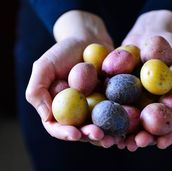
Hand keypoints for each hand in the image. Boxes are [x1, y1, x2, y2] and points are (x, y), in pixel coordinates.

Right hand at [25, 10, 114, 146]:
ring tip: (114, 138)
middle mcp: (76, 112)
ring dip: (107, 135)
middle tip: (99, 135)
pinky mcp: (111, 102)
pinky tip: (127, 127)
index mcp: (58, 108)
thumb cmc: (64, 52)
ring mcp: (95, 108)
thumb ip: (37, 90)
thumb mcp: (44, 66)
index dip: (65, 133)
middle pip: (81, 131)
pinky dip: (120, 122)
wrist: (88, 39)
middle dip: (90, 136)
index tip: (75, 133)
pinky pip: (116, 114)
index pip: (57, 127)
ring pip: (100, 127)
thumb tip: (46, 116)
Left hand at [120, 10, 171, 150]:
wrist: (151, 31)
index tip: (159, 144)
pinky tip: (101, 120)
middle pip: (145, 126)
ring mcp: (132, 97)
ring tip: (116, 141)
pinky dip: (107, 111)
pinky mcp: (116, 88)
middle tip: (134, 144)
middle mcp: (149, 104)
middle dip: (140, 137)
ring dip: (121, 131)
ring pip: (126, 118)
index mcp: (167, 104)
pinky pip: (111, 101)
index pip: (167, 125)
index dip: (165, 136)